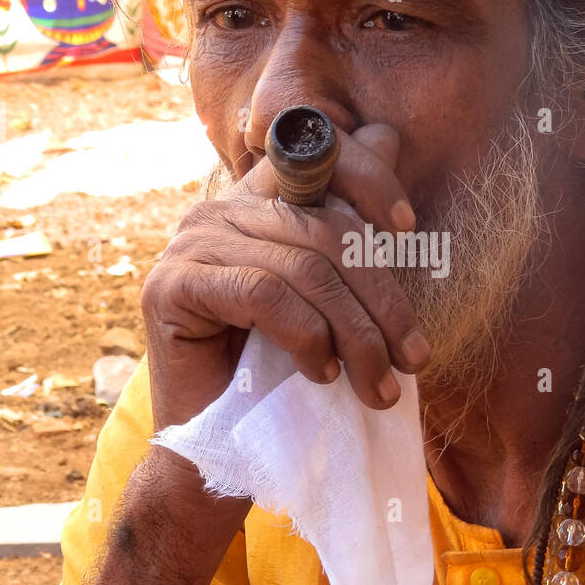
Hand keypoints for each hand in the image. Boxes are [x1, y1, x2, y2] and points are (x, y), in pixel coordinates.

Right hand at [141, 122, 430, 432]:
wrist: (222, 450)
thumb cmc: (283, 374)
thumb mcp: (332, 296)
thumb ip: (351, 228)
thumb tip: (387, 134)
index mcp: (256, 202)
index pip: (317, 156)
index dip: (369, 177)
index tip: (409, 227)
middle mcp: (219, 212)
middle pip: (323, 227)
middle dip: (382, 298)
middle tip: (414, 357)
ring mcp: (189, 245)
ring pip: (302, 266)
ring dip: (356, 334)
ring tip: (379, 385)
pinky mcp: (170, 287)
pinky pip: (263, 293)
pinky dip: (306, 336)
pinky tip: (321, 374)